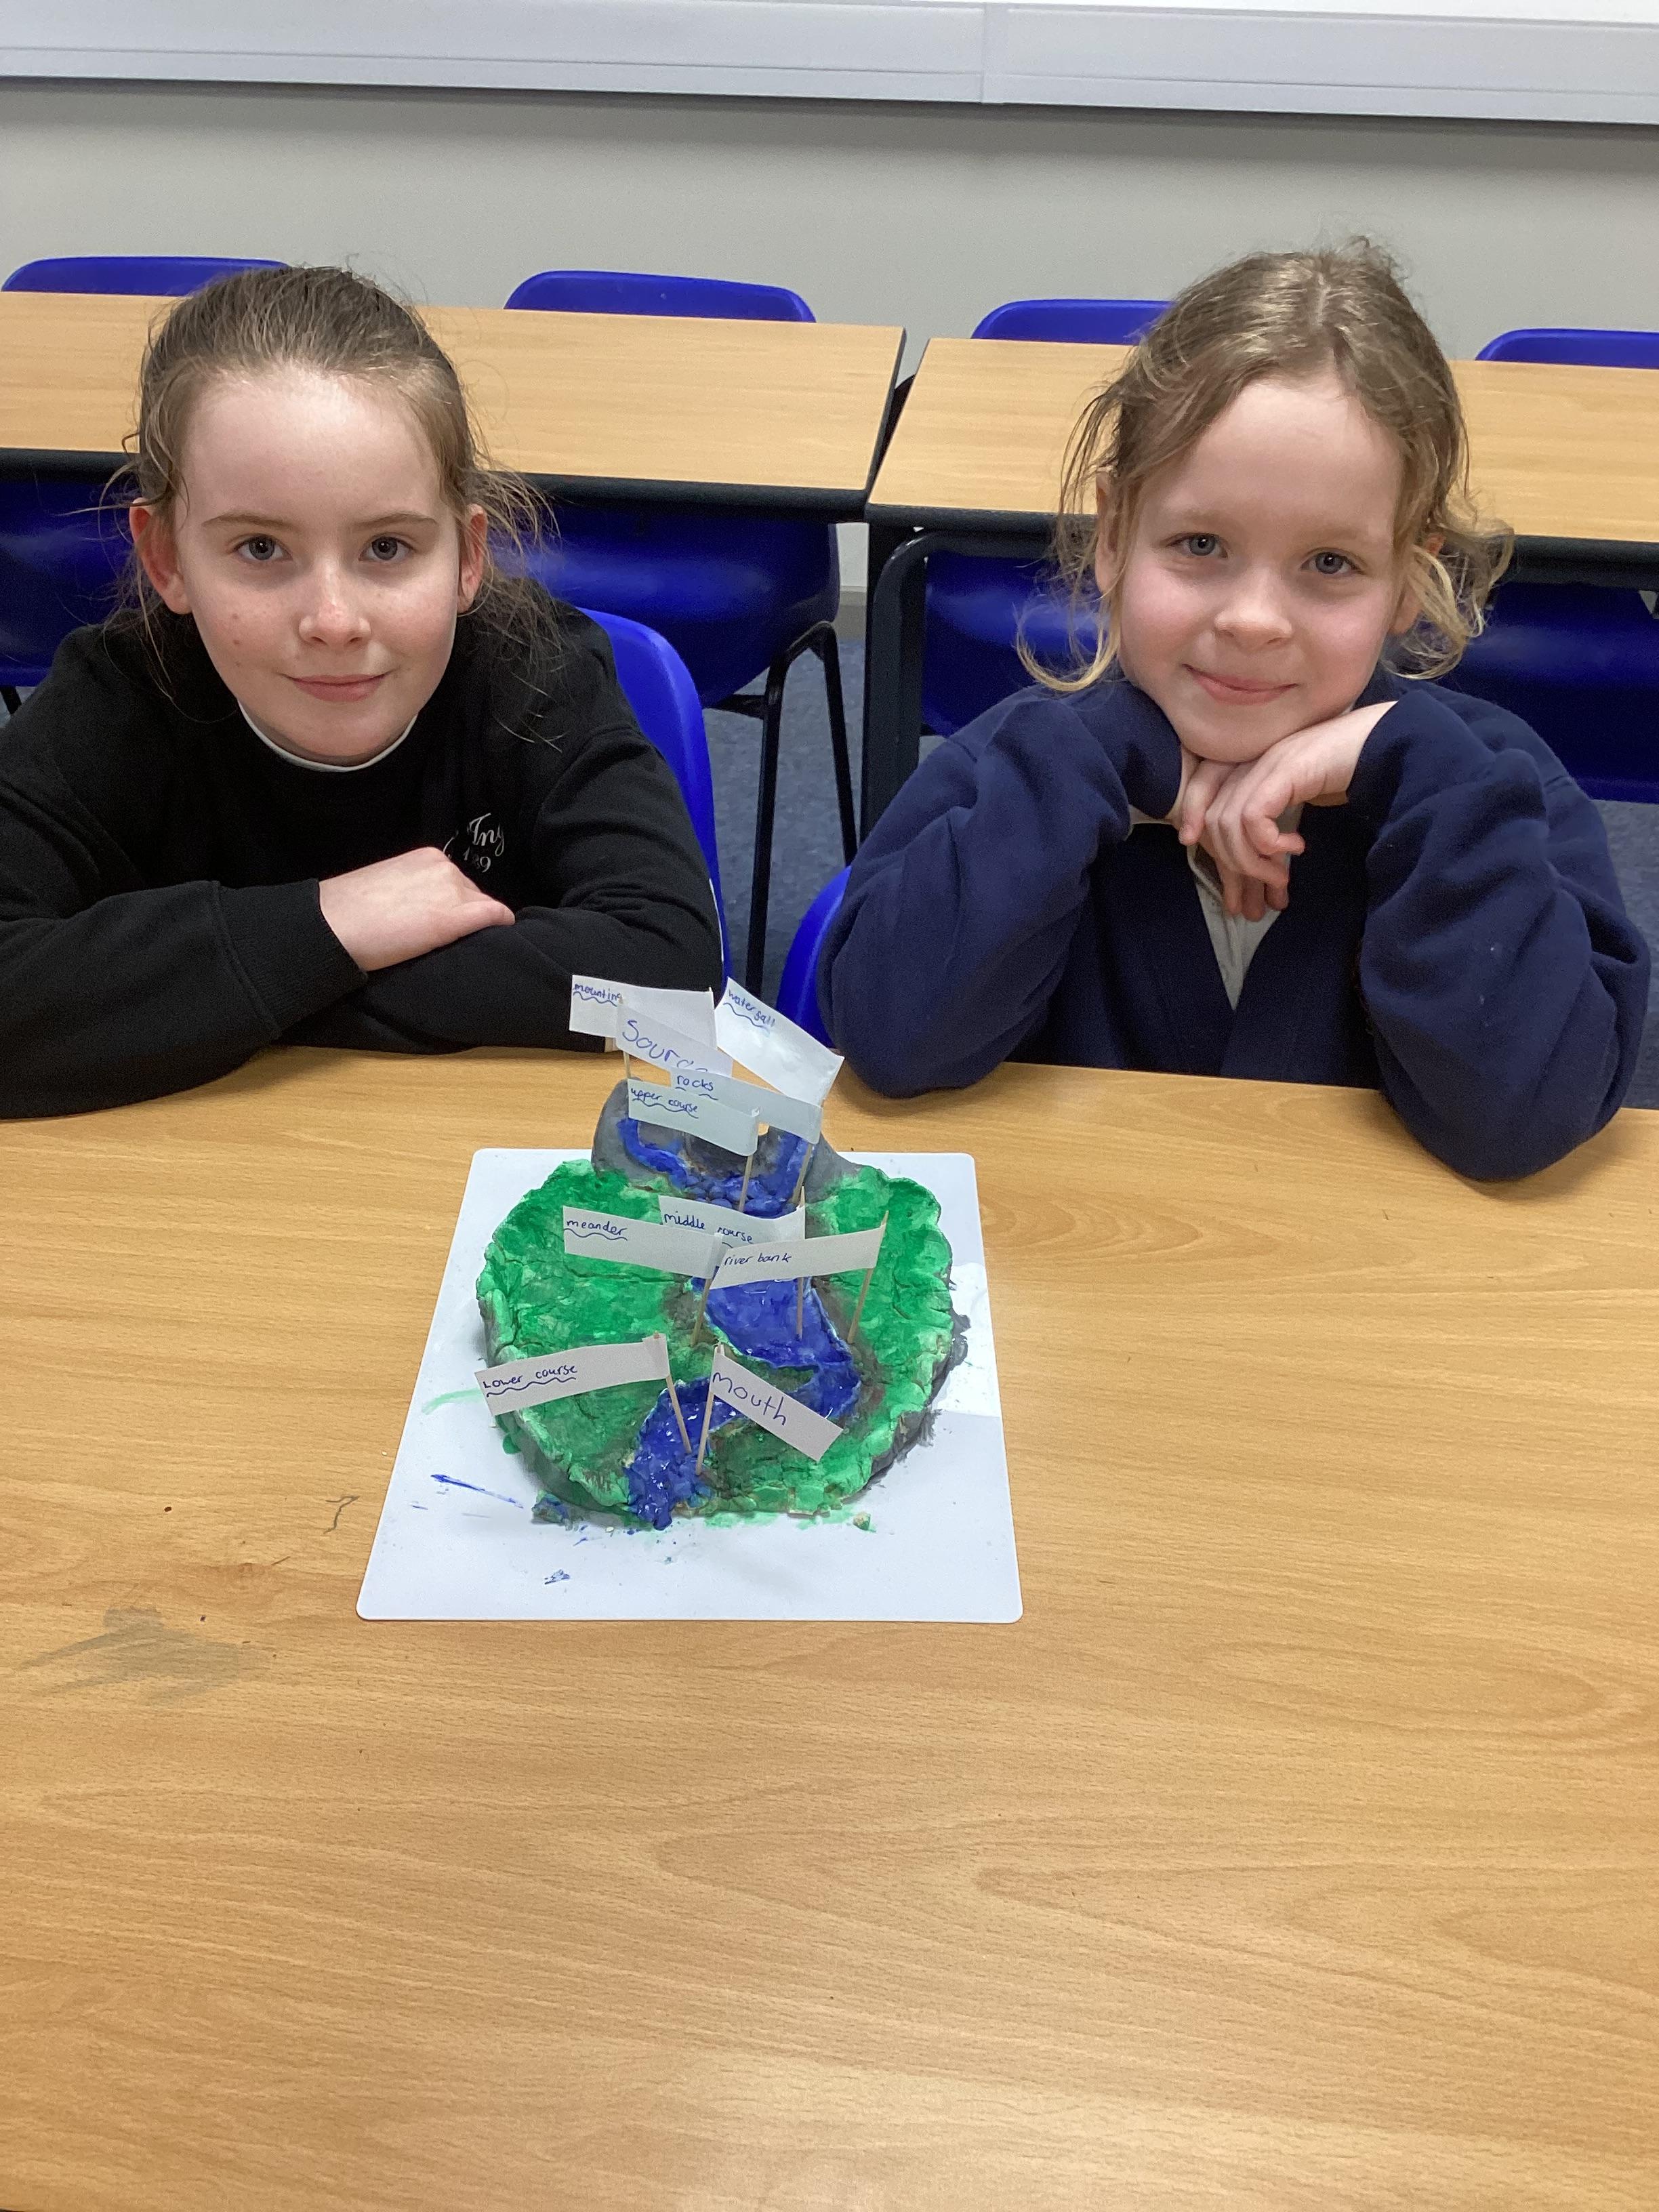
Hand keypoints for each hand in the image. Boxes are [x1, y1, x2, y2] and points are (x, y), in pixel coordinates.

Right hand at [317, 848, 514, 971]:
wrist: (331, 926)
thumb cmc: (348, 911)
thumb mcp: (386, 886)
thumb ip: (412, 889)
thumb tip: (424, 907)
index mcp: (427, 857)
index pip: (456, 882)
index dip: (453, 905)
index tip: (440, 923)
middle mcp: (445, 867)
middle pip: (473, 895)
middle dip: (466, 915)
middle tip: (444, 939)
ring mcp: (453, 889)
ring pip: (484, 908)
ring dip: (476, 925)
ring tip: (455, 946)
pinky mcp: (458, 916)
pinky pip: (496, 916)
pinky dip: (500, 927)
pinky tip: (494, 939)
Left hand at [1170, 702, 1393, 921]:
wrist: (1390, 744)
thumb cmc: (1349, 772)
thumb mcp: (1300, 798)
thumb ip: (1272, 819)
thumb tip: (1260, 868)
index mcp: (1253, 759)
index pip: (1202, 785)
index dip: (1191, 814)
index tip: (1190, 845)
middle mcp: (1254, 756)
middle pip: (1214, 817)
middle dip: (1230, 868)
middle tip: (1254, 903)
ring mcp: (1269, 760)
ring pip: (1229, 822)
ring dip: (1253, 863)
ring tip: (1281, 878)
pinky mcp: (1286, 769)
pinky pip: (1253, 816)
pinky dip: (1267, 843)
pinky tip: (1295, 849)